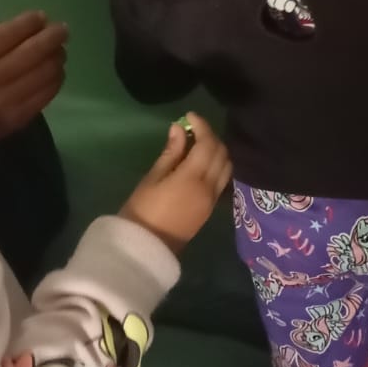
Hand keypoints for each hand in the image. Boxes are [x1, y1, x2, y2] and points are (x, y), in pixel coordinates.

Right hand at [0, 12, 67, 178]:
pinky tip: (55, 70)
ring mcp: (3, 104)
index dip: (29, 23)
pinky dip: (57, 77)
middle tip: (62, 30)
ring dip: (57, 57)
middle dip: (52, 37)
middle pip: (30, 53)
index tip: (42, 17)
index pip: (5, 35)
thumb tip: (35, 24)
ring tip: (59, 50)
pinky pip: (48, 92)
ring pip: (44, 72)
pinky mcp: (19, 118)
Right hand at [119, 114, 231, 256]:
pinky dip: (218, 165)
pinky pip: (222, 180)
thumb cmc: (141, 212)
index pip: (207, 143)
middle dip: (210, 136)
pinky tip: (201, 163)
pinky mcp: (211, 209)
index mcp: (192, 178)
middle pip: (221, 153)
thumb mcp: (152, 179)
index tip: (189, 115)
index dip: (201, 125)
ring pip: (226, 167)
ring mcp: (212, 200)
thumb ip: (170, 153)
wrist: (144, 251)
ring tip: (197, 144)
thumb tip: (179, 129)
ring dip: (217, 151)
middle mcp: (209, 188)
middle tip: (193, 129)